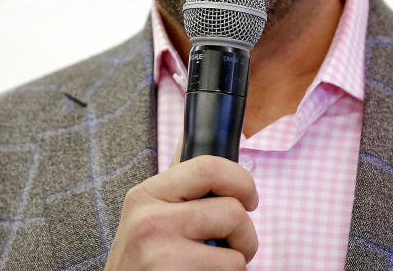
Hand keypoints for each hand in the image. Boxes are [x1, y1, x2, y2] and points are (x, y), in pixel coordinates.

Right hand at [105, 153, 258, 269]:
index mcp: (146, 195)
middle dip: (245, 235)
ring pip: (238, 250)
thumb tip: (186, 135)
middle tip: (232, 247)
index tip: (249, 199)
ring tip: (212, 267)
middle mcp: (150, 220)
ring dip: (236, 262)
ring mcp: (161, 252)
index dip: (242, 181)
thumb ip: (175, 182)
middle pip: (234, 211)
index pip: (208, 166)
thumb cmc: (144, 262)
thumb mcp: (148, 216)